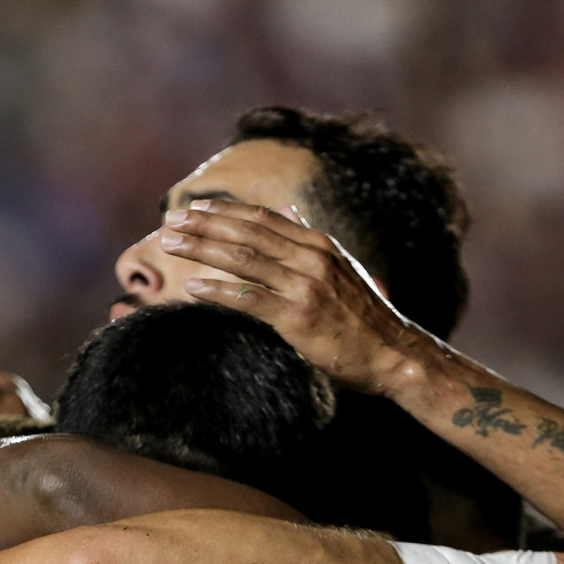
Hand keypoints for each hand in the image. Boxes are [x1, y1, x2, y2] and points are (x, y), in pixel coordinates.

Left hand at [157, 200, 433, 393]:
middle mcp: (311, 257)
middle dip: (204, 224)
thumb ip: (312, 245)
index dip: (224, 211)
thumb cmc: (364, 318)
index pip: (262, 218)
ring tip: (171, 244)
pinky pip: (249, 298)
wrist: (393, 353)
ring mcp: (305, 285)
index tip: (194, 209)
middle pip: (247, 231)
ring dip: (202, 248)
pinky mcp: (298, 315)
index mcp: (319, 244)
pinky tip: (192, 289)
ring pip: (243, 258)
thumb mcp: (342, 270)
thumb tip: (292, 213)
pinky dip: (217, 291)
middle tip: (170, 220)